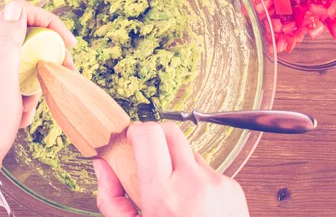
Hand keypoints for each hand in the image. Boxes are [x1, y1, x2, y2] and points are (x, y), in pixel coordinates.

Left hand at [0, 1, 76, 216]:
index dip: (47, 22)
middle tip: (65, 71)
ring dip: (35, 84)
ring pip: (25, 65)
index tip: (68, 43)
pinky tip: (19, 117)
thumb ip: (8, 41)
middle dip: (47, 55)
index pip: (18, 15)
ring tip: (28, 107)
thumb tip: (15, 7)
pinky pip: (20, 86)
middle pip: (25, 39)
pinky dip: (26, 100)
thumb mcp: (0, 80)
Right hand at [93, 122, 249, 216]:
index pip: (149, 135)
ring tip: (173, 193)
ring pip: (188, 152)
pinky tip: (193, 203)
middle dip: (154, 138)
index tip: (130, 140)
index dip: (136, 132)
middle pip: (170, 132)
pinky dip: (195, 179)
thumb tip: (103, 166)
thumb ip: (111, 199)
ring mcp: (216, 183)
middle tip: (146, 157)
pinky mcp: (232, 187)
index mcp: (164, 196)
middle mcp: (193, 184)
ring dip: (176, 163)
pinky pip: (207, 169)